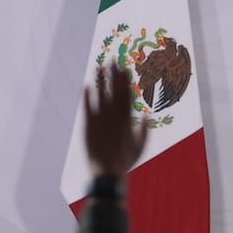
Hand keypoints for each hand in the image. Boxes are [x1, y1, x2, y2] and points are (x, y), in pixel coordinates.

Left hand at [84, 64, 146, 178]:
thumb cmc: (125, 161)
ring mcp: (101, 120)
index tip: (125, 68)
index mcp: (128, 120)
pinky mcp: (89, 125)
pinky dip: (87, 96)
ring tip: (99, 67)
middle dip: (115, 75)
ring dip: (101, 81)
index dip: (126, 81)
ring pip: (101, 96)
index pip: (128, 95)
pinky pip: (88, 107)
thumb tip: (146, 116)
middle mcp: (115, 117)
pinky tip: (87, 85)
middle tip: (113, 60)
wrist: (108, 172)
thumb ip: (143, 130)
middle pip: (116, 91)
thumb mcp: (140, 146)